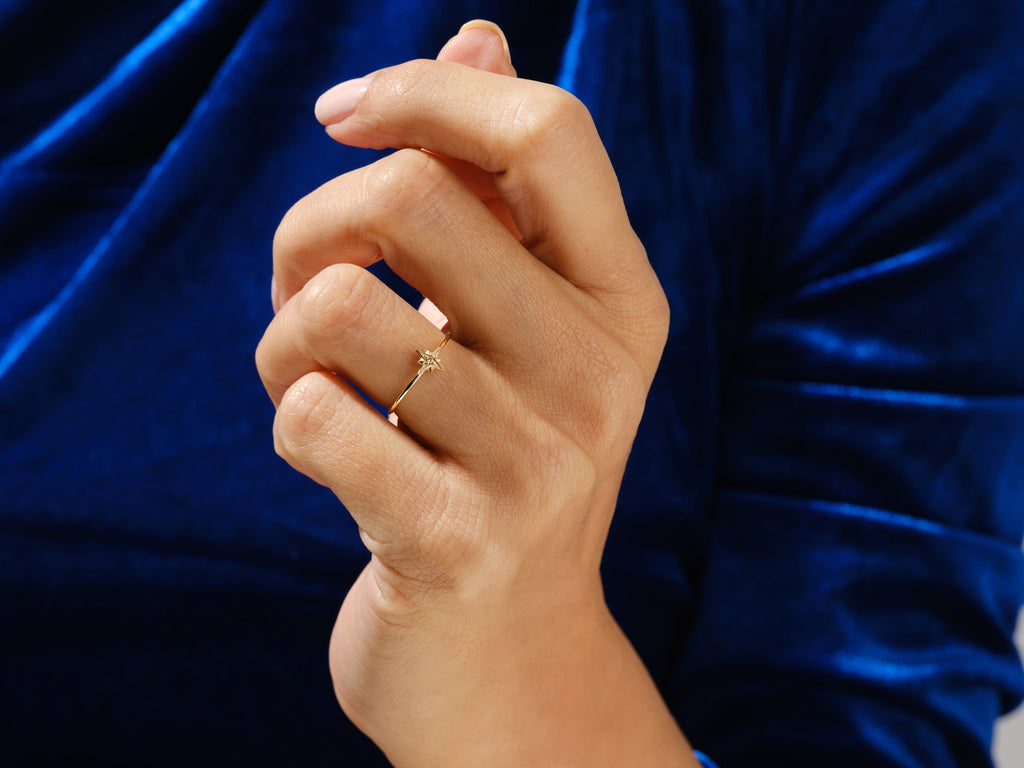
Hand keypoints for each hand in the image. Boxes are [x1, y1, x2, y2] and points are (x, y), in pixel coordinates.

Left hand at [256, 22, 697, 767]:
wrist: (507, 647)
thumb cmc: (499, 457)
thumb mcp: (522, 321)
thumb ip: (500, 182)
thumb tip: (478, 32)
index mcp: (623, 298)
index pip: (548, 130)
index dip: (427, 91)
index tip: (344, 118)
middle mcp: (597, 372)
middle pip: (412, 199)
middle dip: (313, 224)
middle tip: (307, 283)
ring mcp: (534, 463)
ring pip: (337, 308)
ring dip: (281, 334)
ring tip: (311, 378)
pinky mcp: (453, 540)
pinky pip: (311, 416)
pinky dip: (284, 412)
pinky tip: (324, 445)